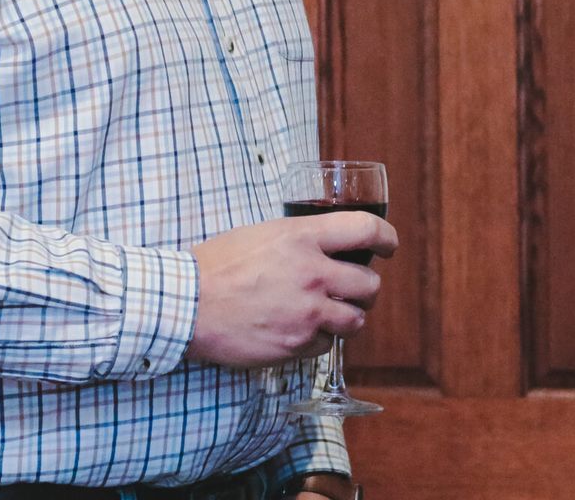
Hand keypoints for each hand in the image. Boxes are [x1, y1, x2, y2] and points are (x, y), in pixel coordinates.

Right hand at [186, 212, 398, 367]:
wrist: (186, 304)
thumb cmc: (218, 264)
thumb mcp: (263, 233)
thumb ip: (302, 239)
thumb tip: (328, 244)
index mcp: (303, 237)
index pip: (367, 230)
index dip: (387, 239)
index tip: (388, 247)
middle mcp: (313, 273)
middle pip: (371, 284)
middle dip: (366, 288)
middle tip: (354, 288)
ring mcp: (307, 312)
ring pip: (357, 319)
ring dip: (348, 316)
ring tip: (329, 312)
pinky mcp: (296, 344)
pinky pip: (327, 344)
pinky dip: (320, 339)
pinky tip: (300, 329)